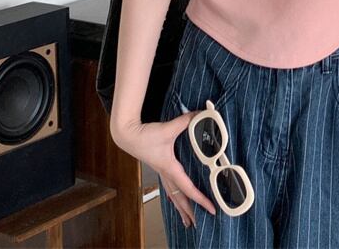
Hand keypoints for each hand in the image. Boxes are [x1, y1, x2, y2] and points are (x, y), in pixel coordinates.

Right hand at [111, 113, 217, 228]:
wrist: (127, 135)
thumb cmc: (145, 135)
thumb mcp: (167, 128)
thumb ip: (185, 121)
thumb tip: (200, 114)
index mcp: (169, 168)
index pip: (188, 188)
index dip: (200, 199)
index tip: (211, 208)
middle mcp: (165, 173)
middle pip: (179, 198)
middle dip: (188, 212)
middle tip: (198, 224)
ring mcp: (160, 172)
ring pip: (172, 195)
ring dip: (180, 207)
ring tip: (187, 221)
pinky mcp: (158, 167)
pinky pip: (168, 187)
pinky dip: (173, 196)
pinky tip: (175, 199)